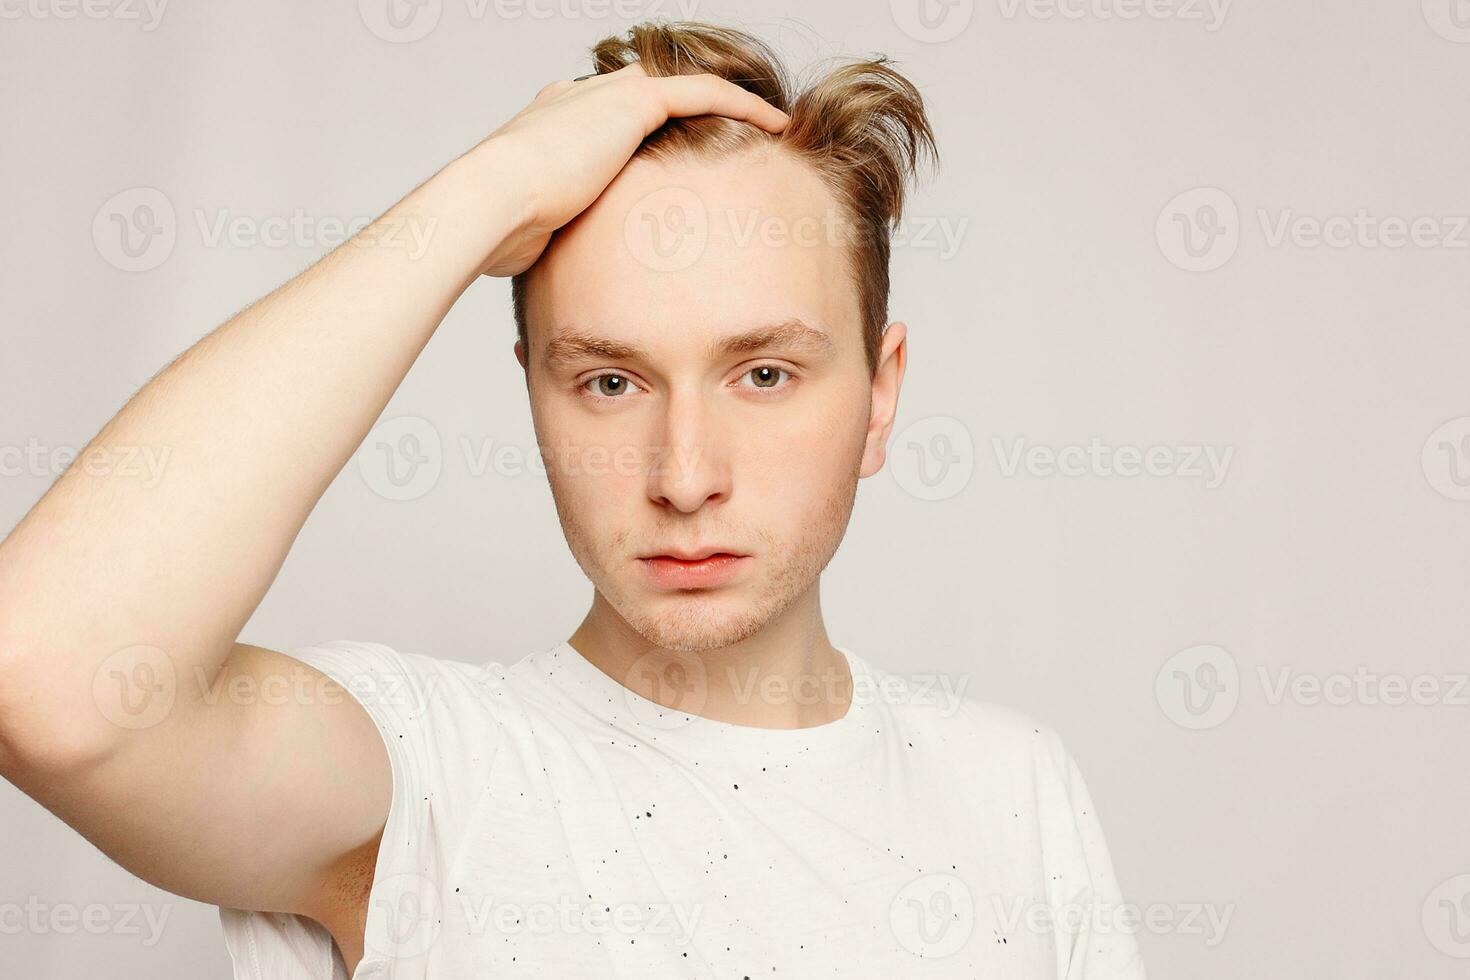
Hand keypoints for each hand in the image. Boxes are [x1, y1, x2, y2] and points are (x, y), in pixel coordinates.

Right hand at [469, 63, 789, 277]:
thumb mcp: (527, 234)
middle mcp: (577, 100)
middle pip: (646, 93)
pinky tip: (773, 122)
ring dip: (723, 103)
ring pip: (680, 87)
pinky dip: (740, 104)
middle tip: (729, 137)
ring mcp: (604, 97)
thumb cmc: (498, 230)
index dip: (640, 134)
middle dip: (686, 110)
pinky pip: (702, 92)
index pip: (603, 118)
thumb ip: (546, 239)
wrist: (491, 203)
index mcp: (548, 125)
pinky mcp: (633, 103)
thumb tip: (543, 272)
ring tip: (763, 125)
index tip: (672, 162)